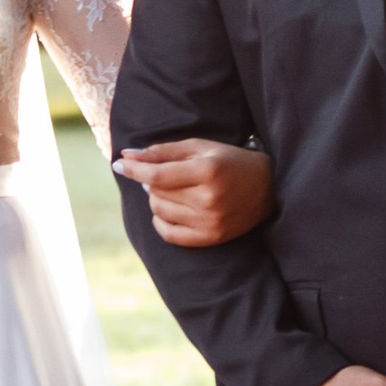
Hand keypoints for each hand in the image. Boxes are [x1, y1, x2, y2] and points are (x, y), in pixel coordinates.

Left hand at [115, 139, 275, 245]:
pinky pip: (169, 234)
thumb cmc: (229, 161)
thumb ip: (162, 151)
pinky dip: (161, 221)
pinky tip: (168, 210)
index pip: (157, 175)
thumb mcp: (199, 147)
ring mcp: (211, 222)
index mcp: (207, 171)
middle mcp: (209, 199)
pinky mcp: (212, 238)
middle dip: (151, 181)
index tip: (119, 164)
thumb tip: (127, 155)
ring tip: (173, 189)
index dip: (133, 169)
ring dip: (157, 199)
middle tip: (166, 174)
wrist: (267, 187)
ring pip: (160, 211)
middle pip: (156, 193)